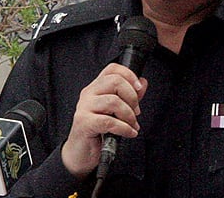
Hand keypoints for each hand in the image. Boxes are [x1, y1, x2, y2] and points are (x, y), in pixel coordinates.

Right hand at [61, 63, 147, 177]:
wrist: (81, 154)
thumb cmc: (98, 132)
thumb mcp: (116, 111)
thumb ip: (129, 96)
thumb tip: (142, 83)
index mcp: (96, 88)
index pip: (112, 69)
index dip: (129, 74)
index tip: (138, 87)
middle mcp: (88, 94)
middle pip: (115, 81)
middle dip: (132, 97)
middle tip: (135, 112)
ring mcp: (84, 107)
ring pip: (113, 101)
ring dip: (129, 115)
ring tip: (131, 125)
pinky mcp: (84, 123)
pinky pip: (109, 121)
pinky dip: (124, 128)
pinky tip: (129, 133)